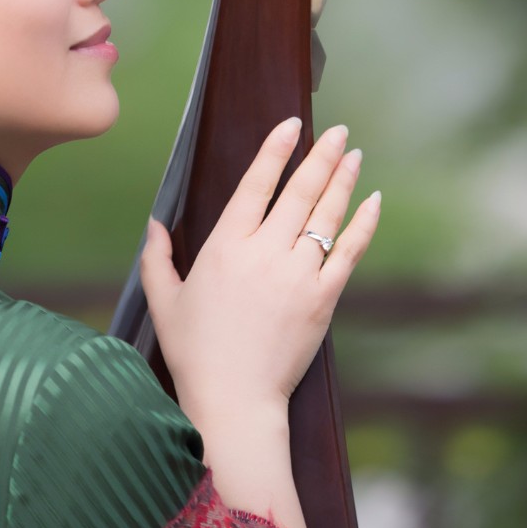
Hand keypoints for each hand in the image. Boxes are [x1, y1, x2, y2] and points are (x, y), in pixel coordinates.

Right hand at [140, 117, 379, 428]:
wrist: (234, 403)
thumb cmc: (195, 354)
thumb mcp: (164, 302)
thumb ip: (157, 259)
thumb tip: (154, 225)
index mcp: (225, 247)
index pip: (256, 184)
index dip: (276, 151)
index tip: (293, 125)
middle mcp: (264, 253)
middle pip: (299, 192)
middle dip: (321, 156)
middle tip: (338, 131)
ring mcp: (298, 275)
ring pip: (326, 216)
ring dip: (342, 180)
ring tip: (354, 154)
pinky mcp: (323, 299)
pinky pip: (349, 252)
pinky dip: (363, 224)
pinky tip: (372, 201)